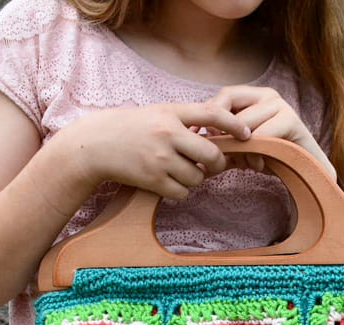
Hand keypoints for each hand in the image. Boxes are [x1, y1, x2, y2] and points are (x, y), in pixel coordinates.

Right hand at [69, 101, 251, 200]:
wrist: (96, 145)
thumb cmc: (129, 129)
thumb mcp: (157, 114)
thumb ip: (184, 121)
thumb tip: (217, 135)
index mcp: (171, 112)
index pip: (212, 113)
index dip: (234, 124)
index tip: (247, 134)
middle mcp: (167, 134)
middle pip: (211, 154)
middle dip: (216, 163)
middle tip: (211, 164)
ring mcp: (160, 158)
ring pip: (197, 177)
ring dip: (194, 178)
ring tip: (179, 171)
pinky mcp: (152, 180)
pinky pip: (182, 192)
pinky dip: (180, 191)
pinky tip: (169, 183)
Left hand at [198, 85, 336, 180]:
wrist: (303, 174)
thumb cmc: (268, 159)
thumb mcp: (237, 150)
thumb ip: (218, 144)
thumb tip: (193, 147)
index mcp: (252, 95)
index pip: (222, 98)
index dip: (210, 120)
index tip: (204, 142)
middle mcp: (267, 94)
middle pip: (229, 108)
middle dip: (224, 137)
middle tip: (227, 158)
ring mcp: (281, 105)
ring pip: (243, 124)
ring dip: (240, 148)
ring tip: (247, 164)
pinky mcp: (291, 121)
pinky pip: (260, 136)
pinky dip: (254, 153)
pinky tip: (258, 165)